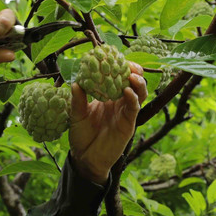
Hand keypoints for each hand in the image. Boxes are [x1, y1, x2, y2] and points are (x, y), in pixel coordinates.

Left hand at [69, 62, 147, 183]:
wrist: (85, 158)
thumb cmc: (81, 136)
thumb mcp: (76, 115)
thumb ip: (77, 100)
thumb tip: (76, 82)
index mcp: (107, 96)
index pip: (118, 77)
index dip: (120, 66)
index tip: (115, 57)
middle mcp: (119, 102)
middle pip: (133, 82)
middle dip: (134, 71)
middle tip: (128, 64)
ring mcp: (125, 112)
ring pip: (139, 93)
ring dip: (137, 82)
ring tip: (131, 75)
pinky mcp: (128, 124)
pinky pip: (134, 108)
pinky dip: (133, 98)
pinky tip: (127, 91)